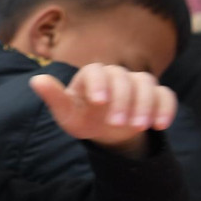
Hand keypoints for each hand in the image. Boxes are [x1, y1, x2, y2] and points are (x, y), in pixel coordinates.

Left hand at [31, 64, 176, 154]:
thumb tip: (36, 80)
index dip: (98, 83)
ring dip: (144, 105)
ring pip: (146, 85)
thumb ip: (54, 97)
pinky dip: (165, 108)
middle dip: (122, 100)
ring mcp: (138, 82)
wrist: (107, 129)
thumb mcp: (67, 113)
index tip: (98, 102)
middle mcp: (117, 74)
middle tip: (116, 123)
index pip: (95, 71)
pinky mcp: (156, 94)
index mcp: (92, 75)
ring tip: (137, 126)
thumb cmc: (83, 118)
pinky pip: (165, 96)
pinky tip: (160, 125)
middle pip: (123, 78)